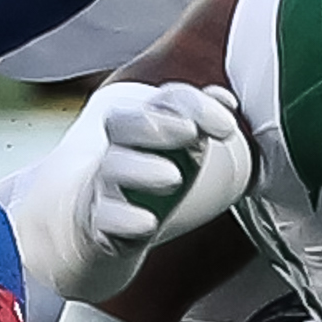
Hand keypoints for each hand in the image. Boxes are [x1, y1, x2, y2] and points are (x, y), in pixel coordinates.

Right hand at [4, 79, 249, 302]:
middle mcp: (118, 147)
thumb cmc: (144, 173)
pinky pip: (104, 218)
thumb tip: (225, 98)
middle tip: (190, 133)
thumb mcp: (175, 145)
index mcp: (141, 121)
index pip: (163, 100)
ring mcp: (104, 184)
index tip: (227, 124)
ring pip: (113, 168)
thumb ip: (199, 119)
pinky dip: (124, 219)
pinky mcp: (96, 222)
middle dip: (158, 125)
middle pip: (125, 123)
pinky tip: (147, 222)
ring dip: (142, 170)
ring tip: (172, 177)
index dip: (195, 105)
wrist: (94, 222)